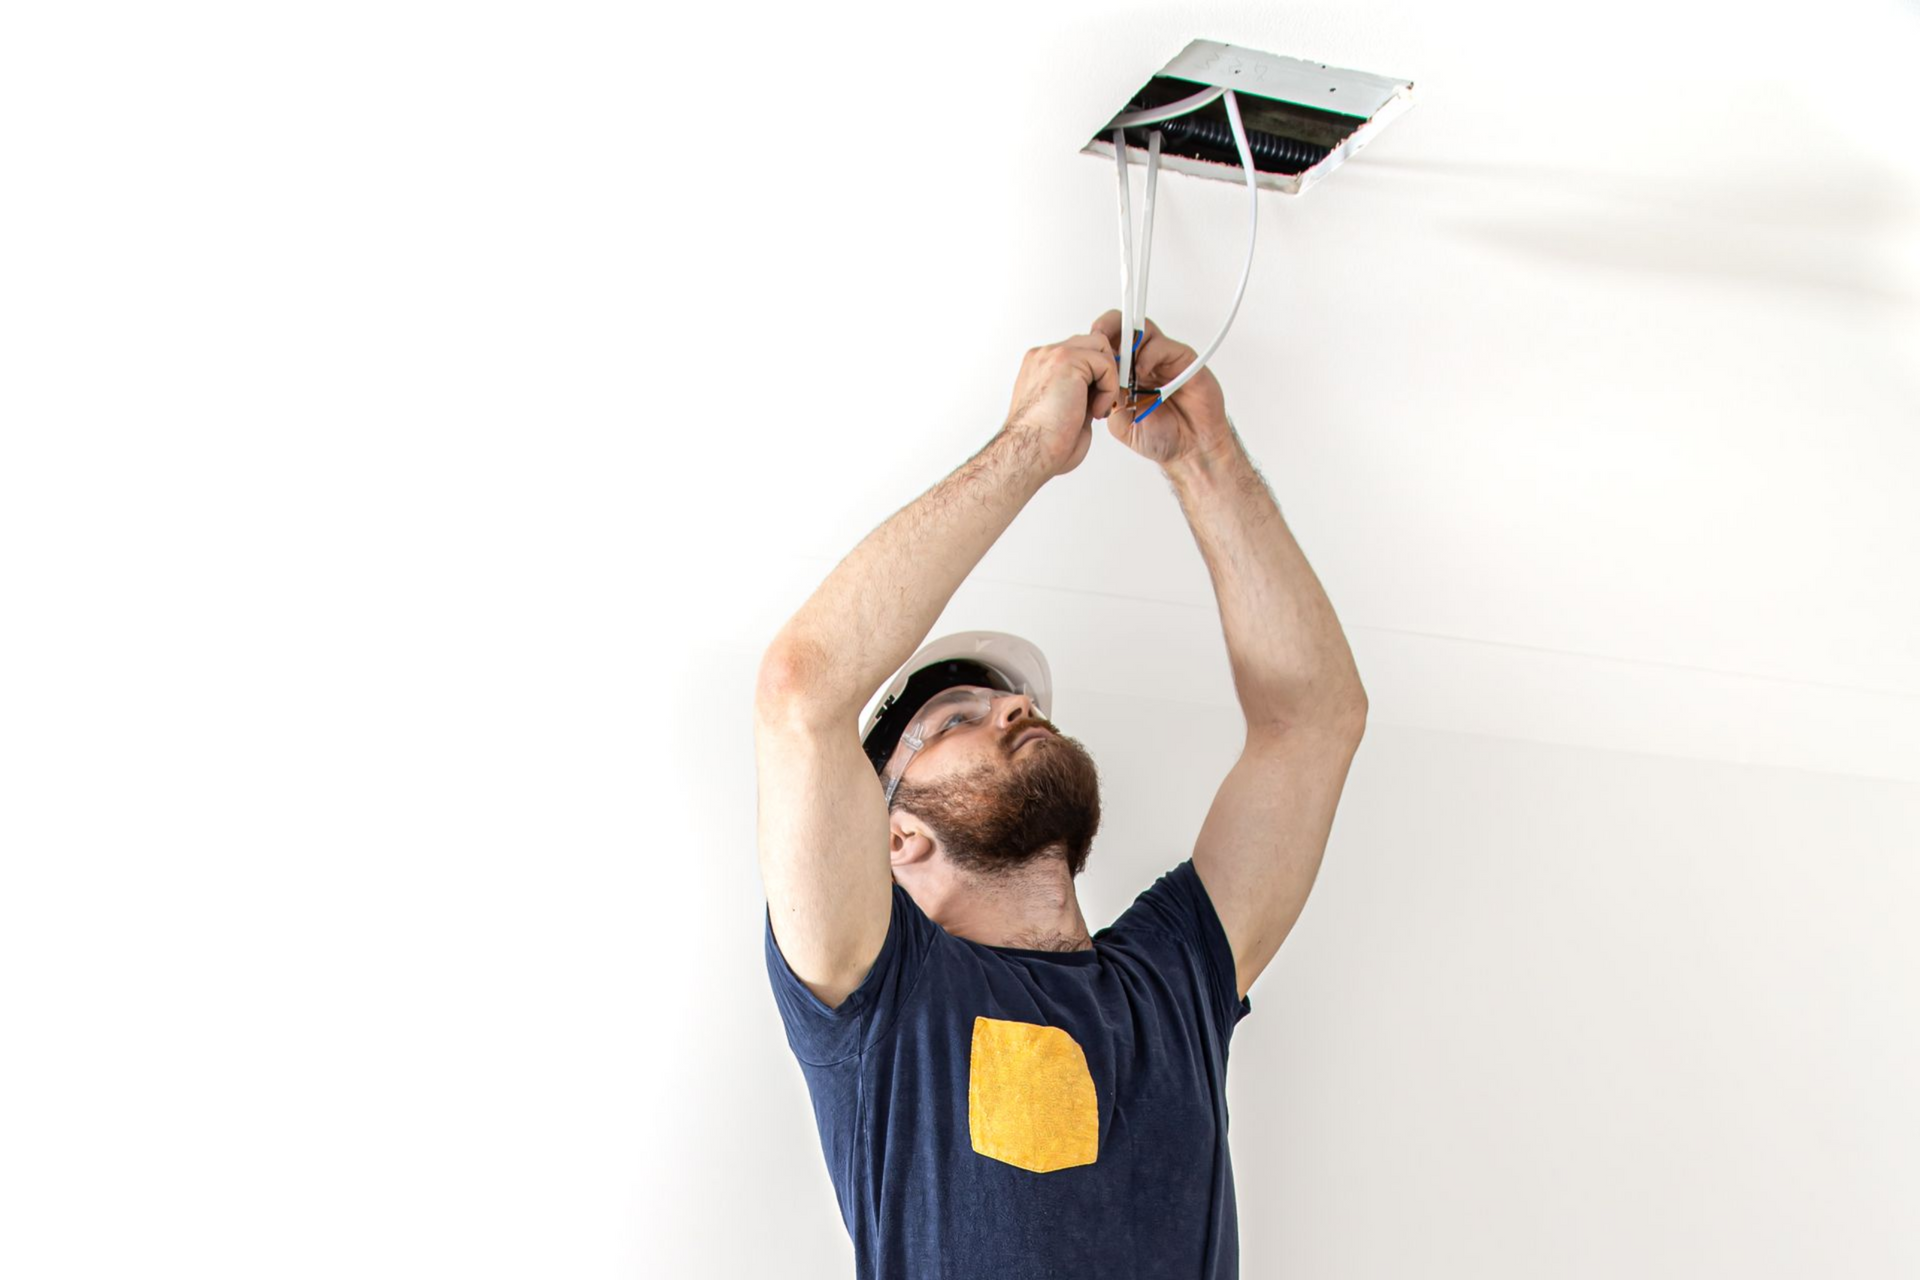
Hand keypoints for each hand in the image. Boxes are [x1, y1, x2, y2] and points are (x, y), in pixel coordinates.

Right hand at [998, 332, 1119, 478]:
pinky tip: (1095, 411)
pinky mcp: (1066, 360)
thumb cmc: (1042, 443)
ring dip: (1108, 378)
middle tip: (1102, 402)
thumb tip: (1098, 391)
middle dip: (1106, 371)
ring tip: (1096, 407)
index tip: (1100, 400)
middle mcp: (1044, 356)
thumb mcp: (1064, 410)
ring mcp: (1053, 354)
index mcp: (1040, 367)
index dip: (1097, 373)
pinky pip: (1105, 363)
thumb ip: (1079, 392)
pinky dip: (1108, 388)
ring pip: (1100, 346)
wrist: (1029, 453)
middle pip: (1092, 342)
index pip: (1080, 351)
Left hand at [1090, 311, 1232, 470]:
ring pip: (1144, 331)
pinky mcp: (1183, 359)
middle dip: (1108, 328)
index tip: (1085, 349)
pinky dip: (1148, 355)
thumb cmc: (1160, 437)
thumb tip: (1094, 381)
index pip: (1110, 345)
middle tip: (1098, 336)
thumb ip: (1108, 400)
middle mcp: (1145, 362)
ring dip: (1127, 341)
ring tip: (1119, 360)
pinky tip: (1141, 373)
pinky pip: (1163, 346)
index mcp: (1126, 374)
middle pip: (1125, 328)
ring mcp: (1164, 359)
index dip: (1097, 342)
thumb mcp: (1121, 422)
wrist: (1190, 449)